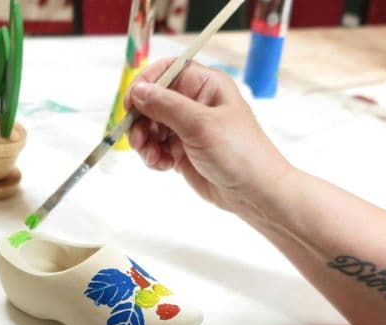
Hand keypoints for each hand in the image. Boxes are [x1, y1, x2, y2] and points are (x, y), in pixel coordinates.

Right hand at [125, 59, 294, 218]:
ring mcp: (188, 128)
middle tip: (138, 139)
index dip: (145, 83)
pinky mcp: (182, 151)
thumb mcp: (200, 124)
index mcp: (205, 86)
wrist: (254, 193)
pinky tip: (162, 165)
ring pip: (151, 126)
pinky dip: (153, 156)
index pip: (167, 72)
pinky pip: (157, 147)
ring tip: (152, 157)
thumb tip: (138, 90)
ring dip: (145, 141)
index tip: (130, 103)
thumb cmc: (238, 152)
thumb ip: (166, 105)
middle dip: (141, 120)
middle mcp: (195, 103)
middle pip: (153, 101)